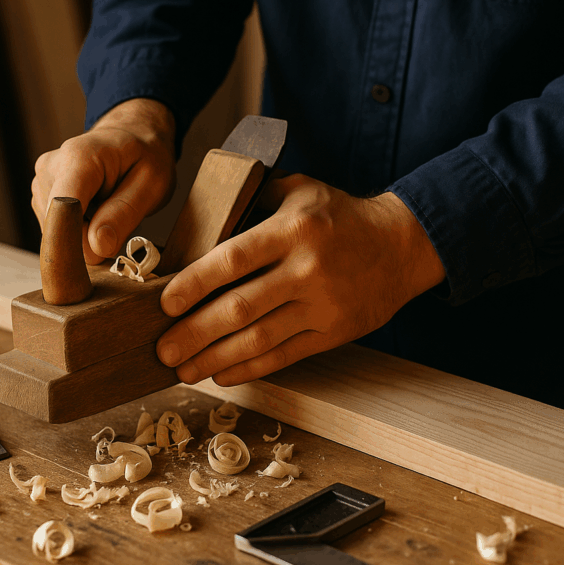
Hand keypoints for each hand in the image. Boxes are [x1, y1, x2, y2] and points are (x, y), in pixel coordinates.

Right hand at [31, 98, 176, 262]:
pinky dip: (79, 231)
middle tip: (120, 224)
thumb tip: (96, 247)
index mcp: (78, 158)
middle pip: (61, 228)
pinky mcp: (40, 197)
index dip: (79, 242)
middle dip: (90, 240)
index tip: (101, 257)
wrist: (131, 138)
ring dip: (86, 235)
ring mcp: (41, 183)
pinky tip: (96, 213)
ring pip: (58, 234)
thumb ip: (124, 213)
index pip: (64, 209)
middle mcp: (50, 168)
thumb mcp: (152, 183)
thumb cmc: (145, 156)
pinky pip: (58, 231)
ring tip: (109, 212)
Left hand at [155, 174, 445, 385]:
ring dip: (215, 359)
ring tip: (183, 369)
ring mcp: (323, 304)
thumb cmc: (338, 216)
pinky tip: (222, 374)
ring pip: (260, 339)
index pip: (234, 258)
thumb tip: (196, 229)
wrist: (401, 245)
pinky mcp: (335, 332)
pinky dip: (250, 368)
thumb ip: (251, 203)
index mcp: (294, 229)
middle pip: (241, 308)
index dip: (196, 283)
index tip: (166, 303)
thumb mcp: (298, 190)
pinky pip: (285, 356)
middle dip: (195, 333)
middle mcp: (308, 268)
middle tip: (162, 349)